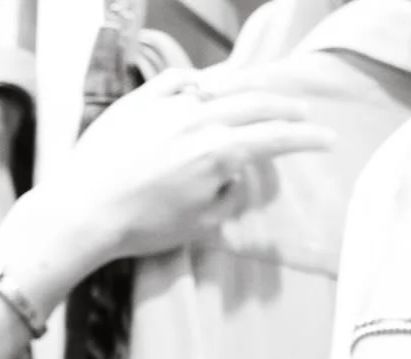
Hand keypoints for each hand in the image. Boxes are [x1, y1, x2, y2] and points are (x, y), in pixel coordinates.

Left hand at [45, 66, 335, 268]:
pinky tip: (206, 85)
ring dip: (251, 85)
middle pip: (256, 102)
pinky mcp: (142, 98)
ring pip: (222, 82)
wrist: (84, 209)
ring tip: (265, 89)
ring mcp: (170, 103)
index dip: (305, 139)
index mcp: (220, 152)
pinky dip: (201, 80)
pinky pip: (180, 79)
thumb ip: (226, 196)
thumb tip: (236, 175)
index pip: (274, 139)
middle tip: (302, 112)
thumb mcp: (197, 224)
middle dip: (285, 107)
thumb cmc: (141, 227)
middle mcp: (201, 118)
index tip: (326, 139)